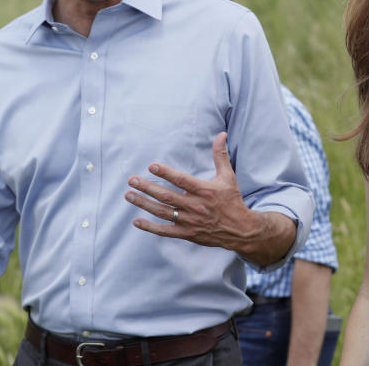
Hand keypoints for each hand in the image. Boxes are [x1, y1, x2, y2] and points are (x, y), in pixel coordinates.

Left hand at [125, 132, 261, 253]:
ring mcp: (190, 221)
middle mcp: (196, 206)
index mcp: (205, 190)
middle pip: (167, 196)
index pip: (182, 180)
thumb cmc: (232, 200)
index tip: (151, 166)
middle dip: (147, 188)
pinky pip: (165, 231)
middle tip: (132, 180)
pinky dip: (150, 227)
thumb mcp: (228, 176)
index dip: (166, 173)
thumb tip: (221, 134)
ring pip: (162, 212)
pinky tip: (136, 220)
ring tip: (129, 195)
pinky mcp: (187, 233)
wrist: (240, 229)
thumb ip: (220, 156)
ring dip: (144, 204)